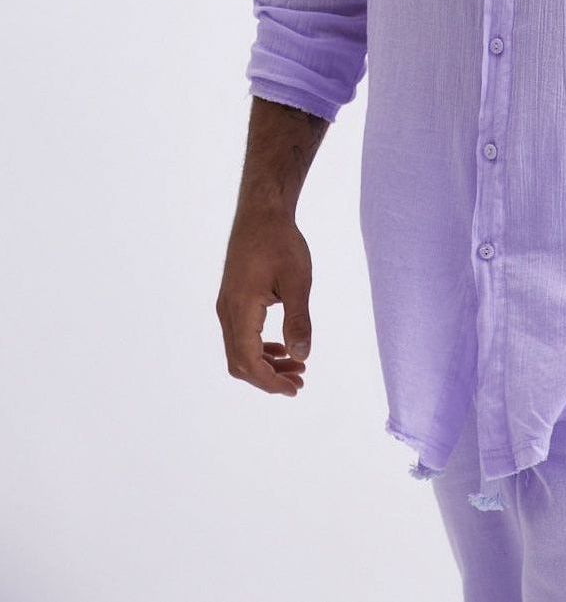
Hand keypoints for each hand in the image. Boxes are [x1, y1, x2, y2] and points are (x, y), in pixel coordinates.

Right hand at [216, 207, 313, 395]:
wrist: (261, 213)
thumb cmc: (280, 242)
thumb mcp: (297, 281)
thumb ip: (299, 319)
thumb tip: (302, 356)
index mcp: (240, 309)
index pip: (248, 361)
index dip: (270, 381)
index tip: (295, 388)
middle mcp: (227, 312)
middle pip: (240, 362)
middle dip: (268, 377)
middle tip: (299, 382)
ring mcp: (227, 306)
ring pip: (239, 350)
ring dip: (265, 364)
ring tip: (296, 368)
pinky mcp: (232, 300)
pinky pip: (240, 335)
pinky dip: (259, 348)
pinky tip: (281, 348)